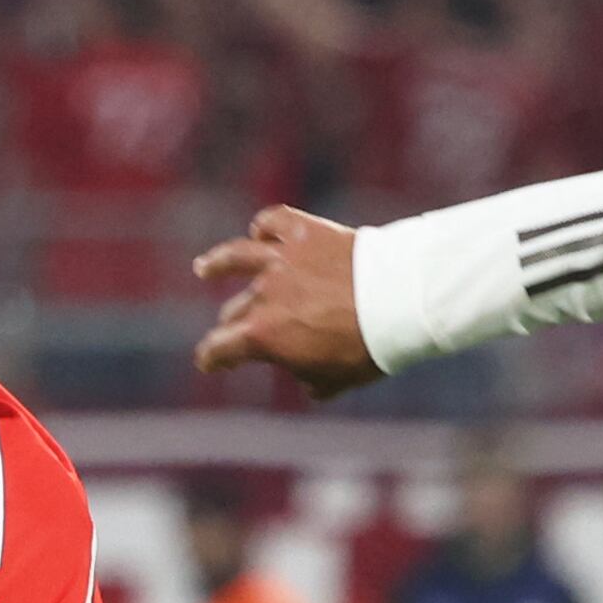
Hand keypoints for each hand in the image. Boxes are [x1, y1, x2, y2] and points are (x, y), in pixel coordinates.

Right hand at [191, 208, 381, 394]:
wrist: (398, 300)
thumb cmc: (367, 348)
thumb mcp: (334, 380)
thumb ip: (308, 378)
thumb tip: (303, 376)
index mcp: (263, 334)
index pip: (220, 348)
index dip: (211, 358)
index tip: (209, 363)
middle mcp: (264, 293)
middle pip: (236, 309)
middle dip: (232, 324)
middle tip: (234, 329)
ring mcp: (281, 258)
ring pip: (238, 256)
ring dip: (218, 263)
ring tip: (204, 268)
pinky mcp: (304, 232)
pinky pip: (273, 222)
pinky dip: (265, 226)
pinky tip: (260, 230)